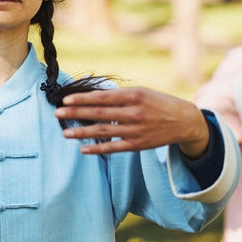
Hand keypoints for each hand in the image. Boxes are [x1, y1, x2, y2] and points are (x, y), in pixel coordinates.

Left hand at [54, 87, 209, 157]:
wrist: (184, 121)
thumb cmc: (158, 103)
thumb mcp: (141, 92)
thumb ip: (119, 95)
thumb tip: (92, 95)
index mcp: (134, 96)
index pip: (102, 97)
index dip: (83, 99)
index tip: (66, 100)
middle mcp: (134, 113)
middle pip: (99, 114)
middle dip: (76, 114)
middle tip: (57, 114)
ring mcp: (135, 130)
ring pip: (103, 132)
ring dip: (82, 133)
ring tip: (65, 133)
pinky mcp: (137, 144)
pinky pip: (113, 148)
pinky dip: (97, 149)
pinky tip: (83, 149)